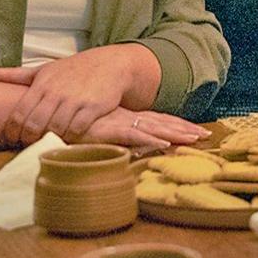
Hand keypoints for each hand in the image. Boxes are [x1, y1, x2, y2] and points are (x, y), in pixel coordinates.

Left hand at [0, 45, 154, 143]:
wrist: (111, 64)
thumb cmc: (74, 70)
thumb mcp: (43, 69)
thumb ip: (14, 75)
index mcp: (42, 84)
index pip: (19, 113)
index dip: (12, 131)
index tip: (13, 139)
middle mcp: (57, 92)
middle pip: (34, 125)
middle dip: (28, 139)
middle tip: (29, 145)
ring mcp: (75, 100)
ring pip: (55, 129)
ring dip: (50, 140)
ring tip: (48, 143)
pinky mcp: (93, 108)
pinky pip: (77, 130)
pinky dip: (70, 138)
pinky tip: (69, 138)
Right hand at [75, 108, 210, 151]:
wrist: (52, 113)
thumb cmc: (69, 121)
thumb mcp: (93, 127)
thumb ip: (107, 133)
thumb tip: (122, 144)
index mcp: (125, 117)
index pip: (156, 120)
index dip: (176, 124)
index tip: (195, 130)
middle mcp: (127, 118)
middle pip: (162, 123)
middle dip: (184, 129)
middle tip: (206, 134)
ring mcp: (120, 123)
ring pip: (155, 128)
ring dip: (175, 134)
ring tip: (195, 139)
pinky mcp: (109, 130)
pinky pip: (134, 135)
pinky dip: (150, 138)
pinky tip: (165, 143)